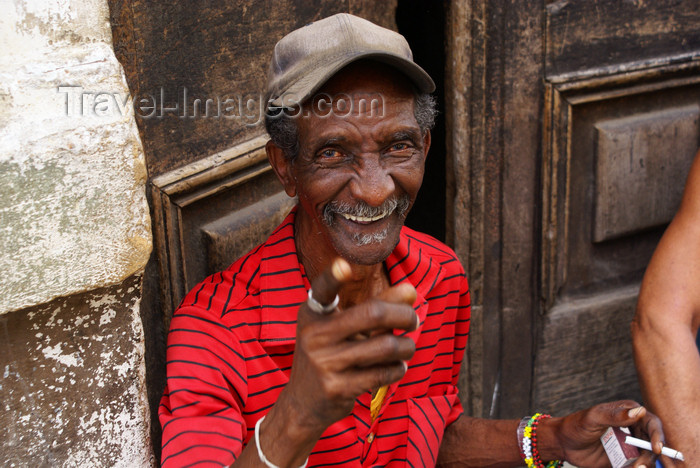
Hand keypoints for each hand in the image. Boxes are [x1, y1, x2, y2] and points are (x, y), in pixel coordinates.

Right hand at [279, 257, 417, 433]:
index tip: (345, 265)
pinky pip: (383, 373)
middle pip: (373, 314)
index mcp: (313, 314)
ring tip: (407, 348)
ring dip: (407, 347)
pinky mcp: (336, 388)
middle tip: (413, 320)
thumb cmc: (329, 355)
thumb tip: (411, 291)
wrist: (302, 403)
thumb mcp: (343, 328)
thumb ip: (376, 306)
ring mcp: (324, 362)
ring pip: (386, 346)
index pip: (322, 290)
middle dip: (405, 315)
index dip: (333, 276)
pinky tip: (396, 367)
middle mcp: (314, 335)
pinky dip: (398, 369)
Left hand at [550, 400, 665, 466]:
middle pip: (653, 443)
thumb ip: (615, 416)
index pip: (651, 423)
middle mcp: (632, 429)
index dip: (658, 435)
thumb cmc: (576, 425)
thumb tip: (639, 411)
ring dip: (644, 465)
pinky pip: (636, 466)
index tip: (656, 448)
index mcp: (628, 413)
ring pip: (647, 457)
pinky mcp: (624, 459)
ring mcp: (629, 445)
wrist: (563, 443)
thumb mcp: (594, 418)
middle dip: (651, 456)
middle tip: (640, 466)